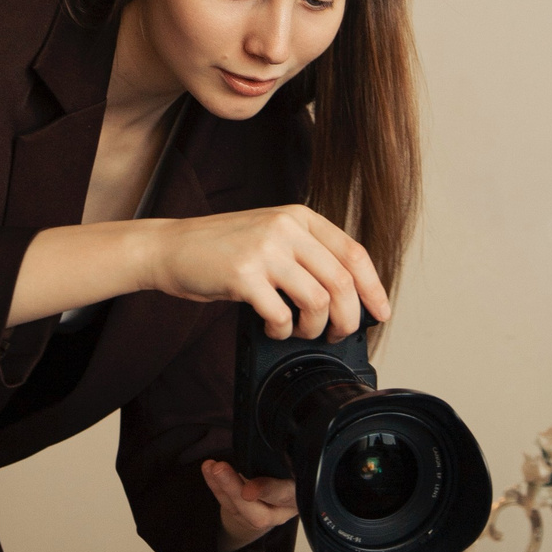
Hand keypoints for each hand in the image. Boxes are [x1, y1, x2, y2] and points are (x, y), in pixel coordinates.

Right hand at [146, 204, 388, 339]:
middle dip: (347, 318)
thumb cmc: (222, 249)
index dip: (373, 287)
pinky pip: (282, 314)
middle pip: (342, 281)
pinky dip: (283, 330)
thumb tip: (347, 296)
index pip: (354, 252)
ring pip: (318, 301)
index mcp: (299, 216)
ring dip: (314, 328)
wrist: (171, 247)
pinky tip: (273, 327)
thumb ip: (306, 253)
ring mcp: (265, 250)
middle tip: (337, 334)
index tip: (380, 313)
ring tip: (299, 330)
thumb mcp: (271, 235)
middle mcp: (286, 229)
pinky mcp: (244, 276)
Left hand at [203, 460, 296, 550]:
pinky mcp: (243, 516)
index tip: (247, 490)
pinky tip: (207, 468)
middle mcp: (282, 512)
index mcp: (300, 496)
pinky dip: (215, 485)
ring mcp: (261, 518)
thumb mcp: (297, 464)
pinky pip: (226, 503)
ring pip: (238, 508)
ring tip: (211, 466)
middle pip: (258, 512)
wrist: (286, 495)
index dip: (267, 491)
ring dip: (222, 485)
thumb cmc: (294, 470)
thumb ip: (288, 458)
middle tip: (220, 469)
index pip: (285, 495)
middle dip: (236, 491)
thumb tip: (277, 439)